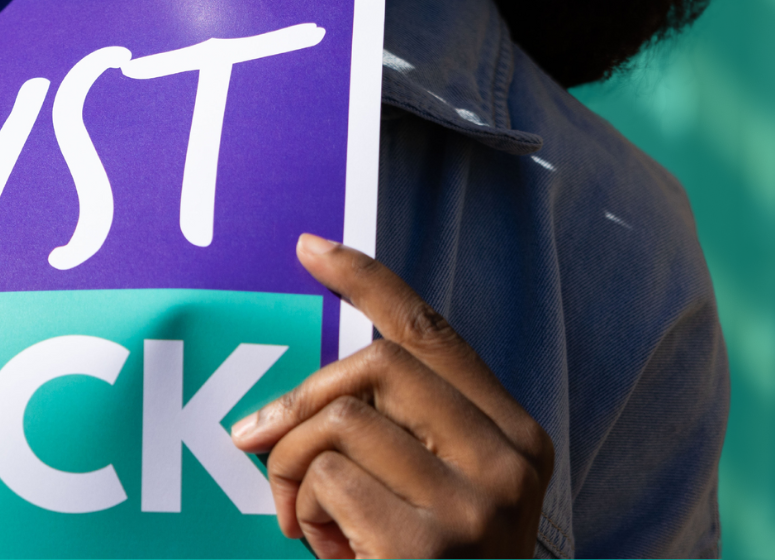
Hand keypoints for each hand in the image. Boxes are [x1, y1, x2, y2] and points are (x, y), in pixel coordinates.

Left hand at [229, 234, 552, 558]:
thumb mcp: (430, 494)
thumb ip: (395, 433)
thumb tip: (294, 398)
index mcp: (516, 438)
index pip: (434, 335)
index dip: (368, 281)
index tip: (309, 245)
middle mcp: (510, 461)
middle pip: (374, 364)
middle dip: (299, 400)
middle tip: (257, 444)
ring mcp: (477, 503)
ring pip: (337, 422)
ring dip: (292, 471)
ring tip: (306, 523)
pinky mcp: (430, 543)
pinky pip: (324, 480)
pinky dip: (301, 513)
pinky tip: (327, 554)